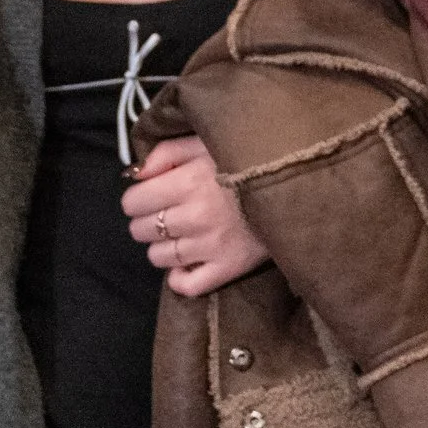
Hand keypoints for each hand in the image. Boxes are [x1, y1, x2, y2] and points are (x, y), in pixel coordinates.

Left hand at [122, 137, 268, 296]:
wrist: (294, 182)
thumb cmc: (246, 158)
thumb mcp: (205, 142)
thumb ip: (167, 152)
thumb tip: (135, 175)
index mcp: (187, 182)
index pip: (133, 202)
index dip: (137, 198)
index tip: (150, 195)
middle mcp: (194, 217)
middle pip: (143, 230)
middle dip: (148, 221)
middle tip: (166, 213)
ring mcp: (210, 246)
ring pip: (159, 258)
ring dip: (163, 246)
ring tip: (180, 234)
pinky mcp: (228, 268)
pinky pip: (188, 285)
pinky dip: (179, 277)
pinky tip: (186, 262)